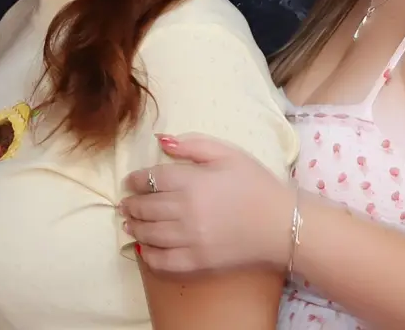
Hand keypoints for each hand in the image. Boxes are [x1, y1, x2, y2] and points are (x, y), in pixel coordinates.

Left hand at [120, 133, 293, 274]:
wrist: (280, 223)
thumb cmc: (255, 183)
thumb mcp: (229, 153)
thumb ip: (194, 144)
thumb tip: (162, 140)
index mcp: (193, 181)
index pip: (152, 179)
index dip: (136, 179)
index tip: (130, 180)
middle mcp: (185, 212)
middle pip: (146, 208)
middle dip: (131, 204)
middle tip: (124, 202)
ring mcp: (188, 240)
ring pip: (149, 234)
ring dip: (134, 227)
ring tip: (129, 222)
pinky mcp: (195, 263)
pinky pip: (160, 261)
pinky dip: (147, 255)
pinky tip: (144, 247)